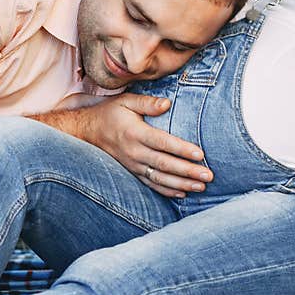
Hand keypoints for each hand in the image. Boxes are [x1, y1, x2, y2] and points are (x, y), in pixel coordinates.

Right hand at [77, 94, 212, 197]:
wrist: (86, 131)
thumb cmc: (109, 113)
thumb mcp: (125, 101)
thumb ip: (147, 103)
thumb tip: (167, 103)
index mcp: (135, 133)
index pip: (163, 143)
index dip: (182, 149)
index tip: (200, 154)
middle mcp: (134, 152)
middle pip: (165, 165)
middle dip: (188, 172)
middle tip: (208, 176)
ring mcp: (133, 165)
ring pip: (160, 178)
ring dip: (181, 184)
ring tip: (201, 186)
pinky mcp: (132, 172)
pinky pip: (151, 185)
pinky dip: (167, 191)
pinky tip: (182, 193)